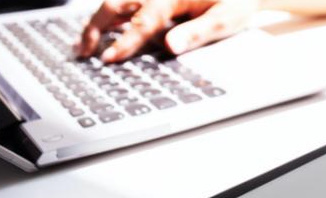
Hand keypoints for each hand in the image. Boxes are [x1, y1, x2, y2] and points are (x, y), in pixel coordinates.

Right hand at [76, 0, 258, 62]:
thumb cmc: (235, 2)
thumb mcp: (224, 20)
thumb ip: (196, 32)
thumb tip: (170, 46)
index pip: (142, 21)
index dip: (123, 42)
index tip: (108, 58)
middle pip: (115, 5)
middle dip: (95, 28)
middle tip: (83, 52)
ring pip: (115, 4)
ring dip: (98, 23)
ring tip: (85, 46)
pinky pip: (127, 5)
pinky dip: (112, 20)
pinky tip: (104, 35)